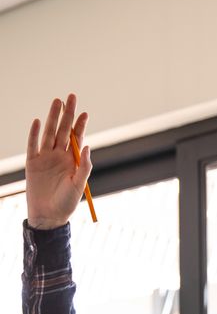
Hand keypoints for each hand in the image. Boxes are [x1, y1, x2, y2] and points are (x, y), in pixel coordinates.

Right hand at [26, 93, 91, 228]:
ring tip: (57, 102)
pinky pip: (32, 145)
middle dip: (67, 114)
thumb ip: (84, 166)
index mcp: (72, 160)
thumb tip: (87, 146)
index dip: (80, 125)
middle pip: (64, 130)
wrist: (48, 216)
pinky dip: (34, 133)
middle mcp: (59, 156)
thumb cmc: (66, 203)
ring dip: (53, 118)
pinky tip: (37, 121)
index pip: (77, 138)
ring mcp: (45, 158)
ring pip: (49, 133)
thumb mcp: (79, 185)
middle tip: (71, 97)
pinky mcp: (32, 163)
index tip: (85, 112)